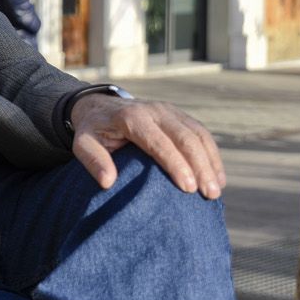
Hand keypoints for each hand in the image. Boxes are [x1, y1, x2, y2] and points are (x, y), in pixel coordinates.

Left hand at [69, 93, 225, 198]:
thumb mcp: (82, 144)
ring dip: (211, 161)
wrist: (99, 106)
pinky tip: (217, 176)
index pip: (158, 141)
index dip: (175, 164)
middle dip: (200, 166)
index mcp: (132, 117)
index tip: (188, 187)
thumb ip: (93, 160)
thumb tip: (108, 182)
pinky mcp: (178, 115)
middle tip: (209, 194)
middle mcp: (154, 110)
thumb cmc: (93, 131)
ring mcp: (169, 110)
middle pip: (184, 137)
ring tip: (217, 189)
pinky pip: (200, 132)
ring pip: (198, 134)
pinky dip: (212, 154)